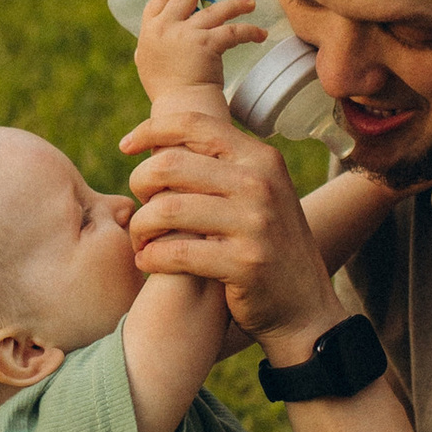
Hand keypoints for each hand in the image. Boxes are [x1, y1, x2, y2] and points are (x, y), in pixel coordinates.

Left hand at [121, 108, 341, 356]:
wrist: (304, 307)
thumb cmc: (265, 247)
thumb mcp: (258, 195)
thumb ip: (221, 168)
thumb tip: (161, 140)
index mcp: (261, 159)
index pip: (194, 124)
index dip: (151, 129)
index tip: (126, 146)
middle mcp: (261, 183)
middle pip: (169, 165)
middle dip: (139, 185)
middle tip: (138, 207)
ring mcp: (255, 223)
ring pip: (165, 209)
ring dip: (140, 227)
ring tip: (140, 241)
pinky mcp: (244, 263)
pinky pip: (174, 252)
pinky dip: (150, 257)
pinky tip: (148, 262)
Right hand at [131, 0, 261, 115]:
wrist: (180, 108)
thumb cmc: (165, 91)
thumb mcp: (148, 64)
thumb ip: (151, 48)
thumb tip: (149, 42)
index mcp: (148, 32)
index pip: (158, 0)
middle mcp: (165, 28)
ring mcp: (186, 34)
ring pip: (215, 11)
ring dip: (235, 4)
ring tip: (249, 2)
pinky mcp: (207, 44)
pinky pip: (233, 32)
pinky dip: (250, 32)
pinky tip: (261, 34)